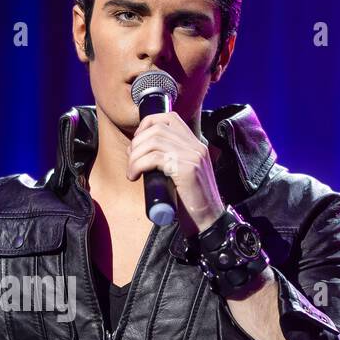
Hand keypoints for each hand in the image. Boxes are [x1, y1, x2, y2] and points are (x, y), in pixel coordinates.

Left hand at [125, 111, 225, 235]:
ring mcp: (193, 156)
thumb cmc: (191, 203)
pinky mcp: (187, 169)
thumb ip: (170, 160)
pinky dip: (138, 165)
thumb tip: (142, 151)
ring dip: (135, 156)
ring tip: (132, 171)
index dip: (147, 125)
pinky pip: (154, 158)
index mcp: (195, 145)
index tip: (138, 143)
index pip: (169, 118)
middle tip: (132, 160)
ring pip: (153, 141)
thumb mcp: (181, 175)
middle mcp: (196, 146)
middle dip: (137, 142)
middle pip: (157, 128)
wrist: (208, 222)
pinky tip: (135, 176)